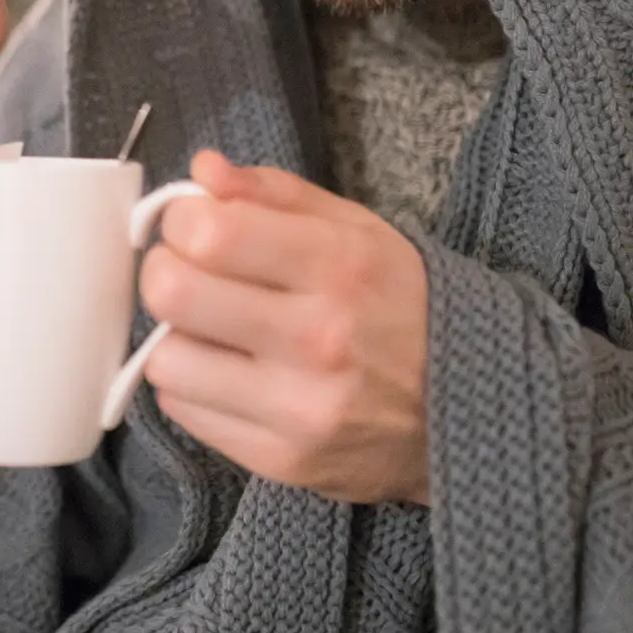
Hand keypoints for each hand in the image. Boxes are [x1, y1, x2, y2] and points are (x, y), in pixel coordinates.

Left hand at [138, 150, 432, 505]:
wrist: (467, 412)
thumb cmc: (402, 307)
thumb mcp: (359, 231)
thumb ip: (274, 194)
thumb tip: (203, 172)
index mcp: (339, 266)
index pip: (209, 232)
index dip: (182, 220)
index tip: (194, 224)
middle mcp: (318, 339)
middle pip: (173, 292)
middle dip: (164, 271)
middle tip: (188, 271)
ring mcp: (298, 408)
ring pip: (165, 360)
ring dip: (174, 336)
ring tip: (210, 329)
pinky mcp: (280, 460)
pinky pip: (184, 411)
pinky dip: (193, 385)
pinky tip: (230, 371)